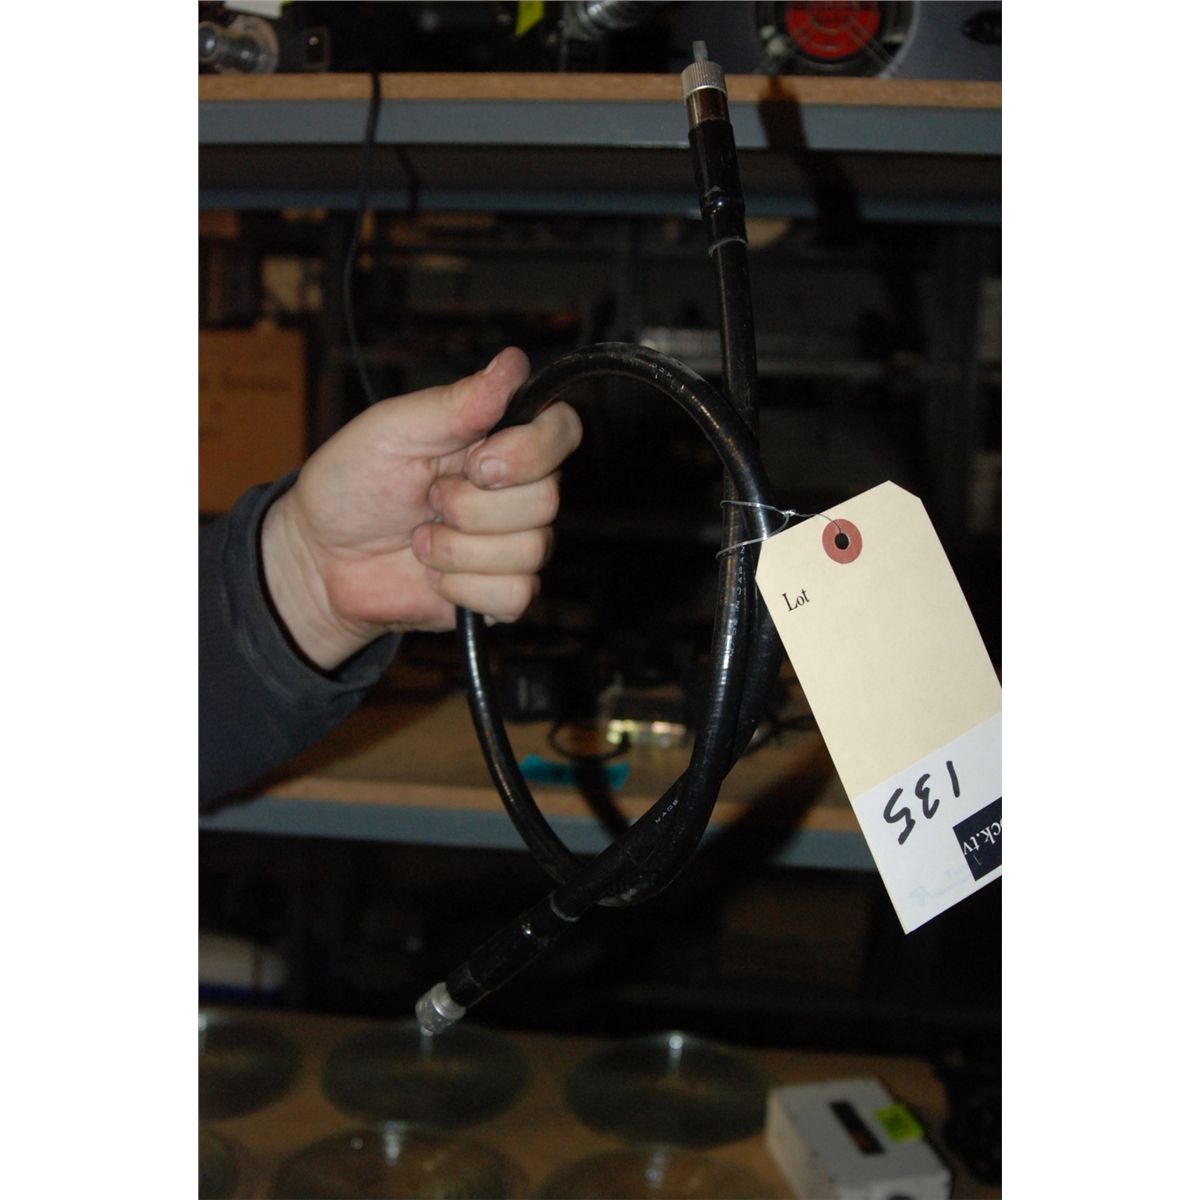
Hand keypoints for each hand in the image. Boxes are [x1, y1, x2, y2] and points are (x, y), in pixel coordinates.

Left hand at [260, 347, 581, 669]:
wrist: (321, 560)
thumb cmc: (352, 486)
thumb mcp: (391, 431)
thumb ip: (455, 402)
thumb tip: (512, 364)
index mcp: (497, 437)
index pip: (563, 429)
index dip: (531, 450)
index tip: (477, 461)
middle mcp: (516, 488)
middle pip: (547, 498)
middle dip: (472, 507)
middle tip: (429, 500)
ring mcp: (513, 541)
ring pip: (531, 549)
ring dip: (459, 550)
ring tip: (421, 540)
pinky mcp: (502, 591)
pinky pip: (517, 594)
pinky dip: (464, 587)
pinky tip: (435, 574)